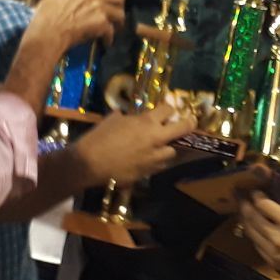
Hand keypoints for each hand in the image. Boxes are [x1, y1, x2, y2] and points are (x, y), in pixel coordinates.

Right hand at [29, 0, 124, 51]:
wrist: (47, 33)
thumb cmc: (45, 17)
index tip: (108, 1)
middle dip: (118, 6)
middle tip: (114, 15)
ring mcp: (99, 7)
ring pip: (120, 13)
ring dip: (117, 23)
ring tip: (114, 29)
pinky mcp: (102, 22)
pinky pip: (112, 31)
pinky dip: (109, 38)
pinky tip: (105, 42)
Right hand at [73, 103, 194, 186]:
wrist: (89, 164)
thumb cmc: (99, 137)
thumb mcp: (113, 119)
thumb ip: (128, 117)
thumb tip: (131, 117)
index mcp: (147, 121)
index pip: (169, 109)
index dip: (169, 108)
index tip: (168, 109)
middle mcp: (156, 138)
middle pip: (183, 128)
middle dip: (189, 123)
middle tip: (189, 122)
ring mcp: (155, 156)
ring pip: (174, 151)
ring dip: (169, 147)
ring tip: (163, 146)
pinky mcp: (149, 171)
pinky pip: (161, 164)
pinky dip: (159, 160)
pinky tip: (151, 159)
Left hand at [238, 183, 279, 272]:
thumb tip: (276, 173)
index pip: (262, 204)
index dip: (255, 194)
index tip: (252, 186)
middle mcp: (279, 239)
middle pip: (252, 217)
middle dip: (243, 203)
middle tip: (237, 192)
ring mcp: (275, 253)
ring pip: (250, 231)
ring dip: (244, 217)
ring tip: (241, 205)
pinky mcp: (274, 262)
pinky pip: (255, 244)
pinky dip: (252, 231)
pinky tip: (251, 222)